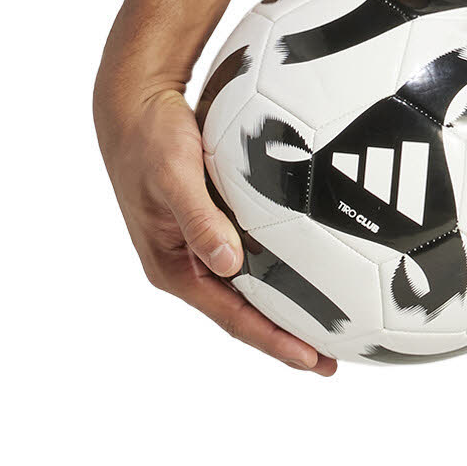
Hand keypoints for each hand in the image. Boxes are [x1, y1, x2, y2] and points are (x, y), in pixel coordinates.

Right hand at [95, 73, 335, 374]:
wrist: (135, 105)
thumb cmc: (150, 139)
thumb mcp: (174, 177)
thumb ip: (200, 220)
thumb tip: (228, 263)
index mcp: (174, 267)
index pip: (231, 316)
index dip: (272, 340)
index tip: (310, 360)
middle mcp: (189, 263)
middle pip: (244, 311)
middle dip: (285, 335)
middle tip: (332, 358)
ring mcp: (200, 244)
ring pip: (251, 285)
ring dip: (285, 305)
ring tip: (329, 323)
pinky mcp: (214, 221)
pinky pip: (254, 251)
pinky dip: (281, 264)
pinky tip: (313, 265)